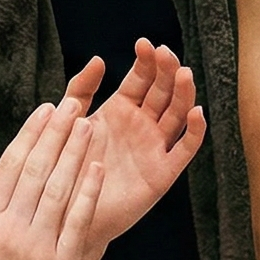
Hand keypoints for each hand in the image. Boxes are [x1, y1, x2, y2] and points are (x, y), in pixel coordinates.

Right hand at [0, 99, 105, 259]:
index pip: (11, 166)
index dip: (31, 133)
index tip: (47, 108)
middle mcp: (7, 231)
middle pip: (37, 171)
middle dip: (57, 133)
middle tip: (74, 102)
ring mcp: (35, 249)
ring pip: (59, 189)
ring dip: (76, 153)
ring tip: (89, 125)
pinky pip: (77, 220)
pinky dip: (88, 191)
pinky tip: (98, 166)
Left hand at [64, 40, 206, 244]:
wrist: (64, 216)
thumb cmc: (64, 169)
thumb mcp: (69, 122)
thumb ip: (81, 90)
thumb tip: (98, 58)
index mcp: (121, 110)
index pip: (142, 78)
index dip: (146, 61)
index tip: (143, 44)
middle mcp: (142, 125)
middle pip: (163, 91)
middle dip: (166, 70)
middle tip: (165, 53)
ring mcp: (155, 148)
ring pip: (178, 114)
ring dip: (184, 93)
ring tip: (183, 73)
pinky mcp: (163, 173)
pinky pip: (185, 149)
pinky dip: (194, 131)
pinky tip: (196, 112)